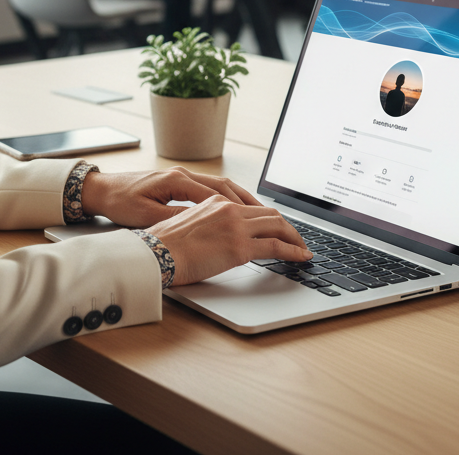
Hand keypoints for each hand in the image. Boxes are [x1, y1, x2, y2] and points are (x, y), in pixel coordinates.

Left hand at [79, 166, 260, 226]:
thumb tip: (203, 225)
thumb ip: (176, 218)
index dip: (243, 210)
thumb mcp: (146, 216)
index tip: (261, 223)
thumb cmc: (120, 202)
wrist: (101, 189)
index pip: (219, 195)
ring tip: (263, 215)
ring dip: (243, 199)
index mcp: (177, 180)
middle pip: (227, 186)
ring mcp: (182, 175)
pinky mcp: (178, 181)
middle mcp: (184, 174)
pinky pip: (212, 187)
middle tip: (275, 220)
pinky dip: (229, 197)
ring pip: (222, 185)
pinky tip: (237, 209)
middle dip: (251, 204)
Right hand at [148, 196, 311, 284]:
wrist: (156, 254)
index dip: (269, 218)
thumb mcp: (187, 225)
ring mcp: (235, 226)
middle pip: (269, 213)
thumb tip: (218, 239)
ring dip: (295, 237)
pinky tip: (300, 257)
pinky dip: (293, 251)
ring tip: (302, 249)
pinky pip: (276, 247)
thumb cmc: (164, 246)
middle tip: (297, 238)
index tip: (277, 228)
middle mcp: (228, 208)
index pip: (251, 207)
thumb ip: (208, 226)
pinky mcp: (239, 247)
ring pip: (278, 225)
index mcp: (215, 202)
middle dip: (288, 226)